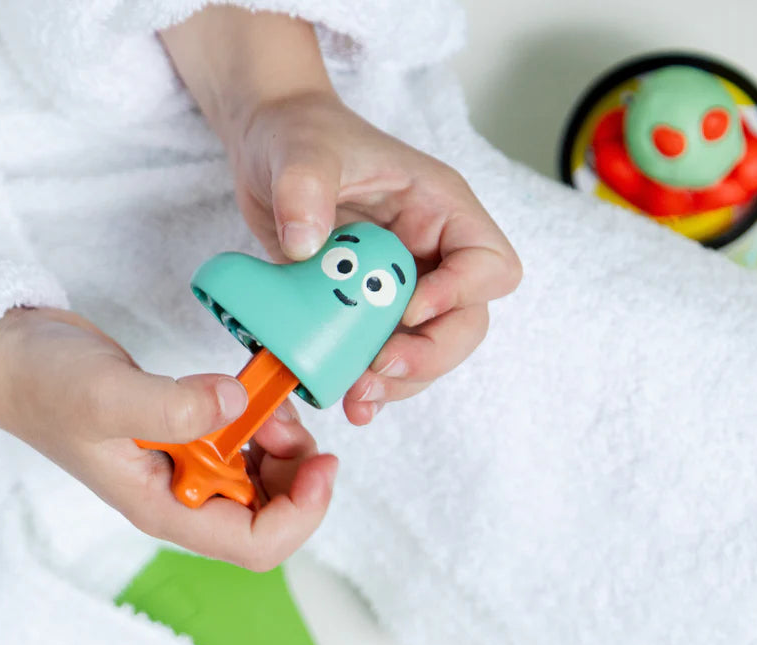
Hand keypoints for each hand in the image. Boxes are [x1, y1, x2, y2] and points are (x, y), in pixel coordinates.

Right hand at [0, 307, 337, 570]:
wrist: (14, 358)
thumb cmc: (45, 386)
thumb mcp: (105, 395)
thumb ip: (172, 406)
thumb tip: (237, 404)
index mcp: (164, 509)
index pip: (254, 544)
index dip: (302, 514)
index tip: (321, 466)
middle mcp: (181, 498)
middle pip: (271, 517)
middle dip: (297, 475)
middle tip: (286, 421)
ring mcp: (186, 470)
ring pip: (264, 482)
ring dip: (283, 448)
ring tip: (266, 404)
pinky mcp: (190, 438)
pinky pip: (246, 447)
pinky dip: (264, 425)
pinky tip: (250, 397)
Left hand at [160, 9, 521, 425]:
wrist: (267, 150)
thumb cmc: (300, 135)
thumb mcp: (300, 152)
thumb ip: (304, 189)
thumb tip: (306, 243)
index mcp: (440, 209)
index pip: (489, 263)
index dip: (461, 294)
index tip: (409, 309)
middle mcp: (432, 253)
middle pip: (467, 321)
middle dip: (429, 355)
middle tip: (379, 371)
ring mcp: (404, 286)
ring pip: (430, 349)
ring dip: (401, 381)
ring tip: (357, 397)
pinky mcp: (369, 310)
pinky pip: (387, 355)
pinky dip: (371, 382)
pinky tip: (346, 398)